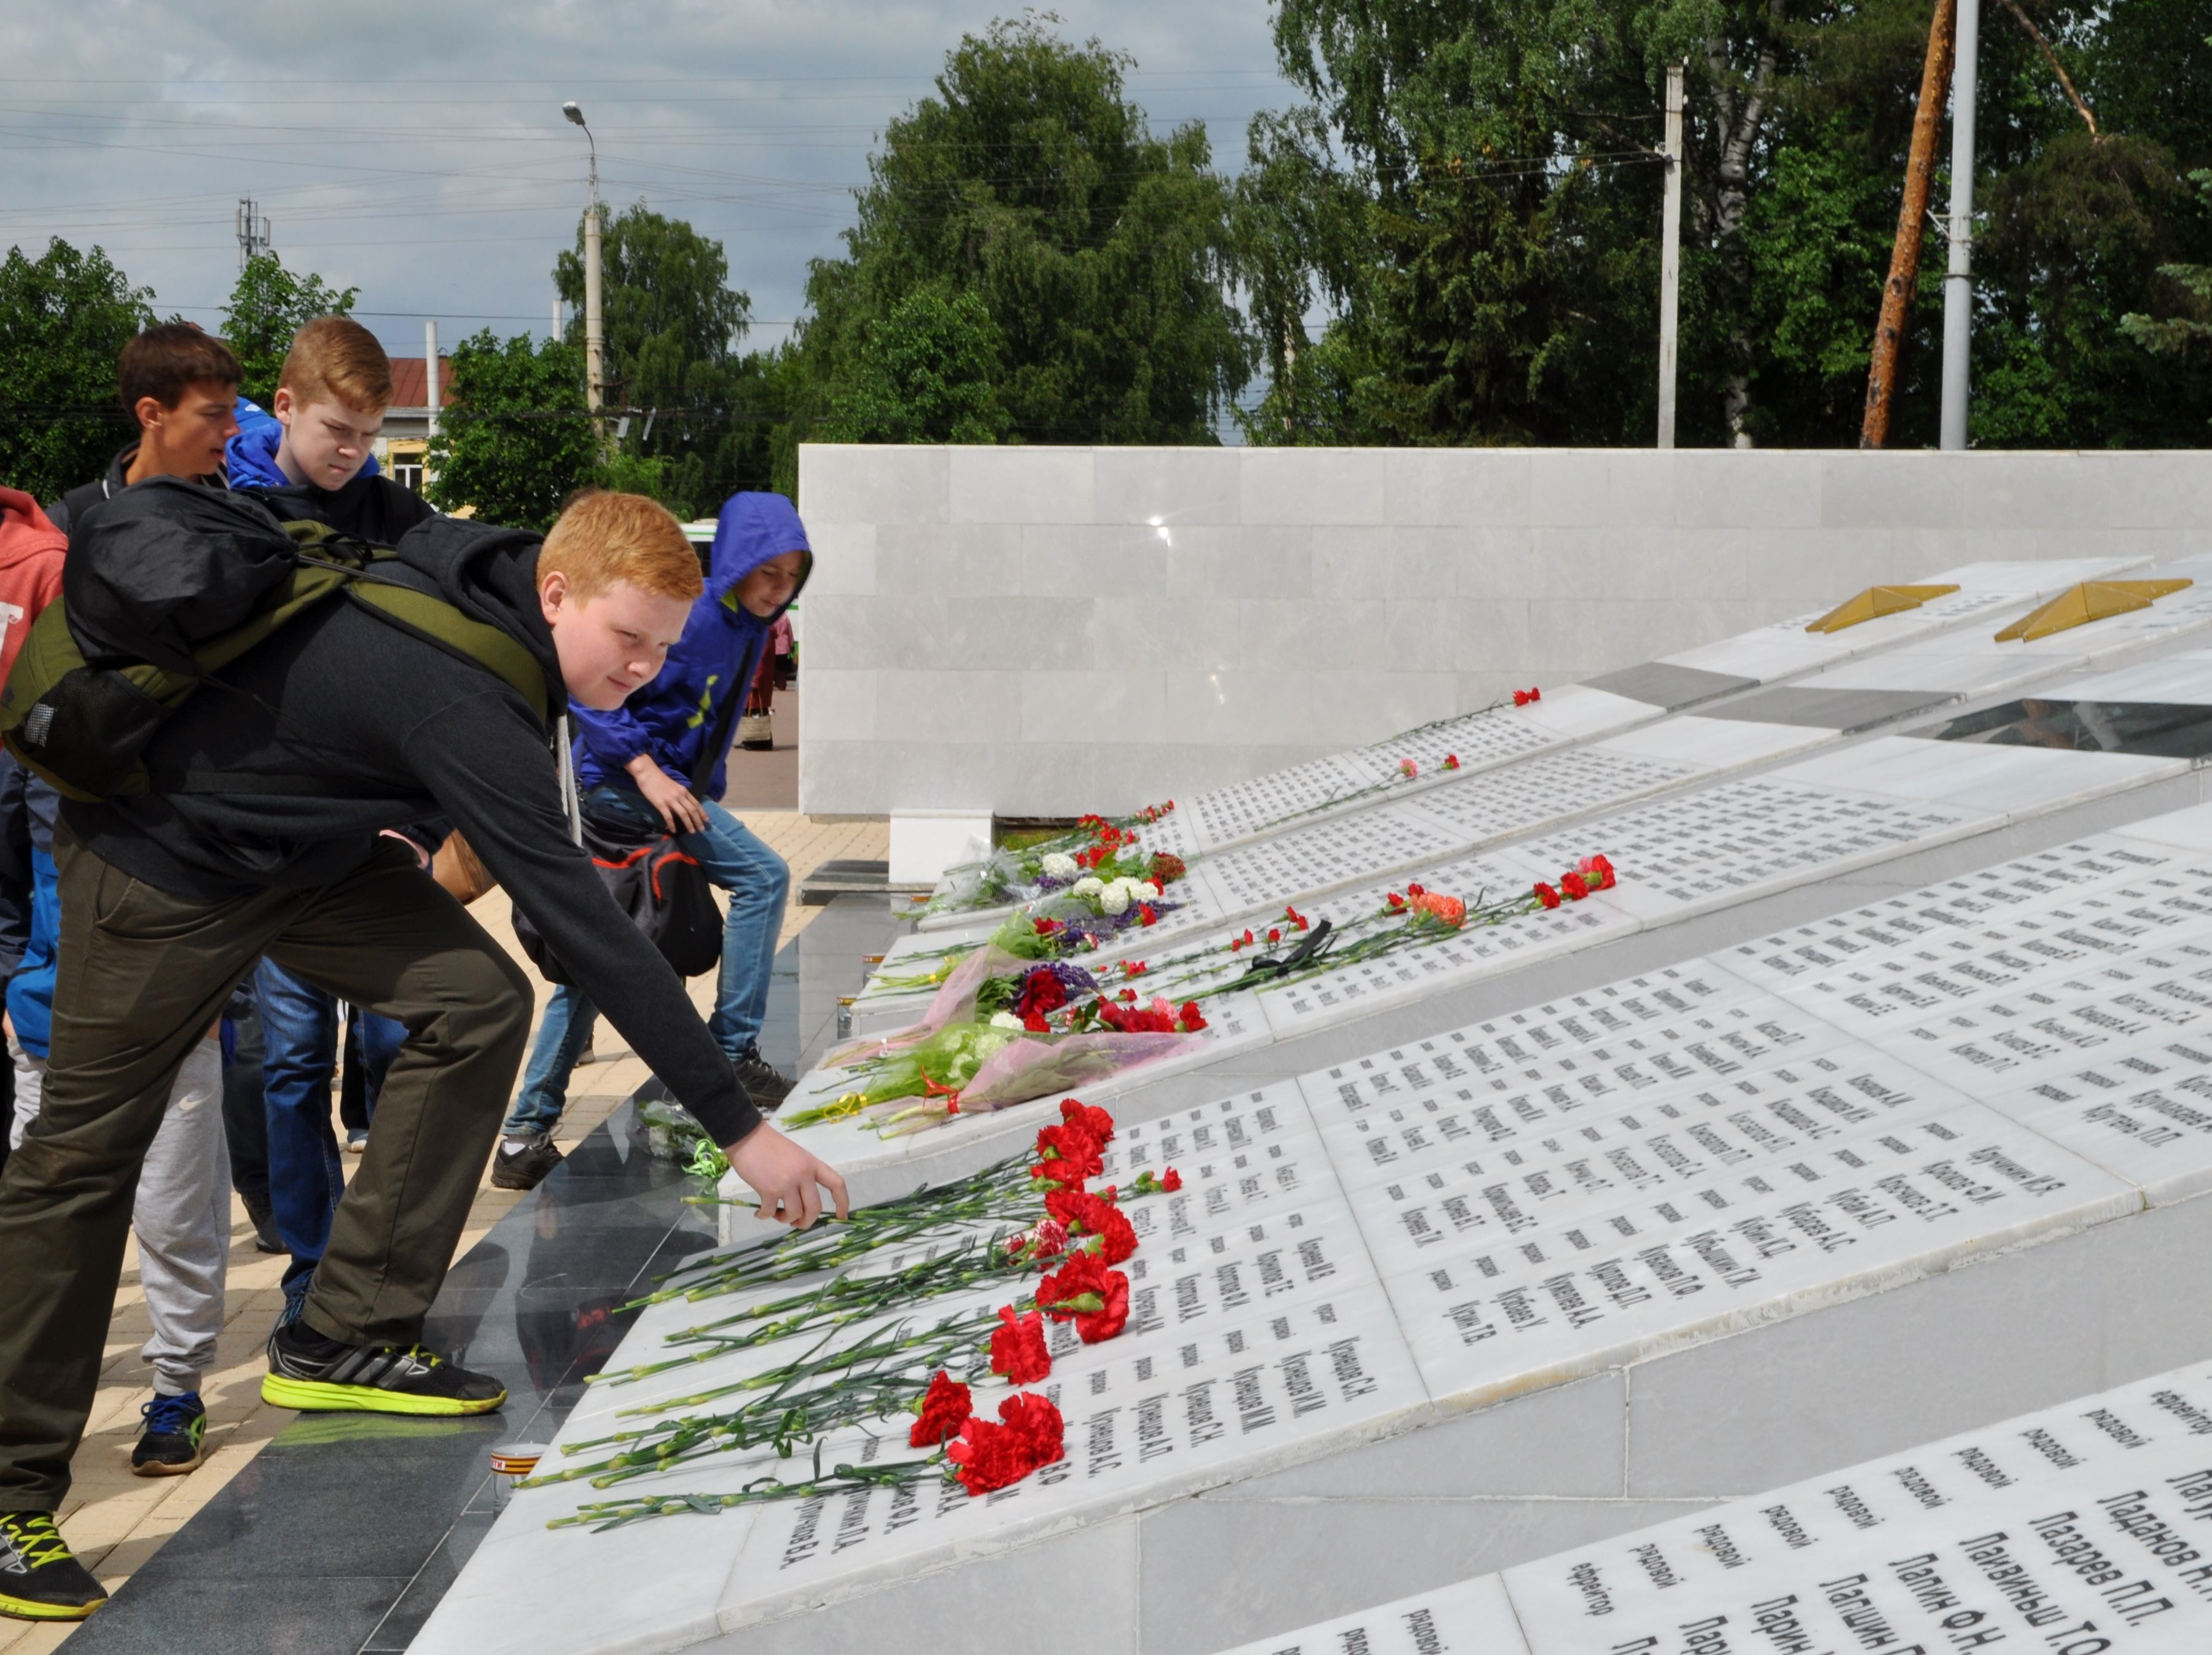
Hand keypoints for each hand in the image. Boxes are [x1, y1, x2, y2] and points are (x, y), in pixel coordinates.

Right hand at [627, 757, 707, 834]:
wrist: (648, 774)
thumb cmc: (661, 780)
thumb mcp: (675, 787)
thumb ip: (681, 796)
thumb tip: (685, 808)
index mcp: (684, 791)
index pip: (696, 803)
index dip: (702, 813)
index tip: (707, 820)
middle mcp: (679, 795)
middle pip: (692, 810)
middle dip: (698, 821)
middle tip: (701, 829)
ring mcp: (670, 800)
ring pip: (683, 814)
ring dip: (689, 824)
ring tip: (692, 832)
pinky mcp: (661, 804)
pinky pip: (668, 816)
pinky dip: (672, 824)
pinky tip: (673, 830)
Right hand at [725, 1122, 849, 1229]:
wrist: (747, 1136)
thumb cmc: (769, 1144)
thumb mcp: (795, 1155)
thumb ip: (802, 1174)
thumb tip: (801, 1199)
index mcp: (812, 1164)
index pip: (837, 1184)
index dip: (843, 1203)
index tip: (842, 1216)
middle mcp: (803, 1174)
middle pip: (815, 1208)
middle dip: (807, 1222)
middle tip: (796, 1223)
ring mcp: (787, 1183)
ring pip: (795, 1214)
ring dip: (785, 1220)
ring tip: (776, 1215)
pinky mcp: (769, 1190)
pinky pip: (770, 1212)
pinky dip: (764, 1216)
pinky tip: (759, 1213)